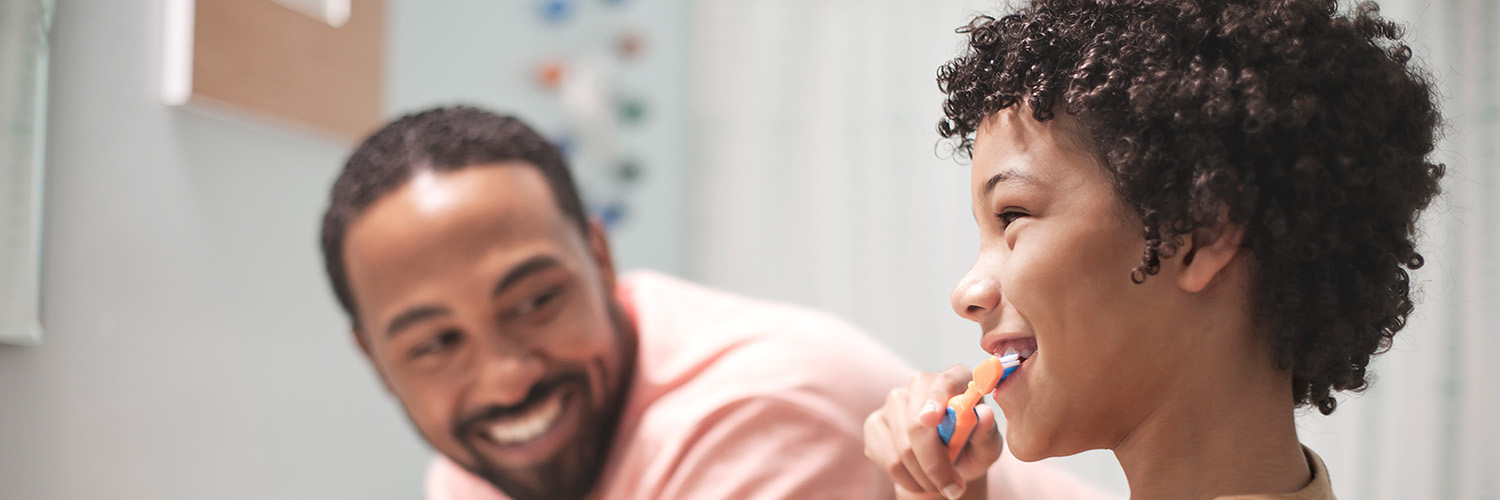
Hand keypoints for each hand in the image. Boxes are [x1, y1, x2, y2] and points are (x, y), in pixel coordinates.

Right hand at [864, 365, 1003, 499]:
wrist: (947, 466)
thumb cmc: (972, 450)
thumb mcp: (987, 448)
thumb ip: (987, 433)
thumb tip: (984, 415)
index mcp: (955, 378)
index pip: (943, 383)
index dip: (935, 400)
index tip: (931, 420)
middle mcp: (921, 383)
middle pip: (916, 423)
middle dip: (934, 463)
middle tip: (953, 489)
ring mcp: (894, 401)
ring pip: (902, 447)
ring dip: (924, 476)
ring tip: (939, 483)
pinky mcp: (874, 423)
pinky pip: (887, 459)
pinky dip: (907, 479)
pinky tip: (919, 479)